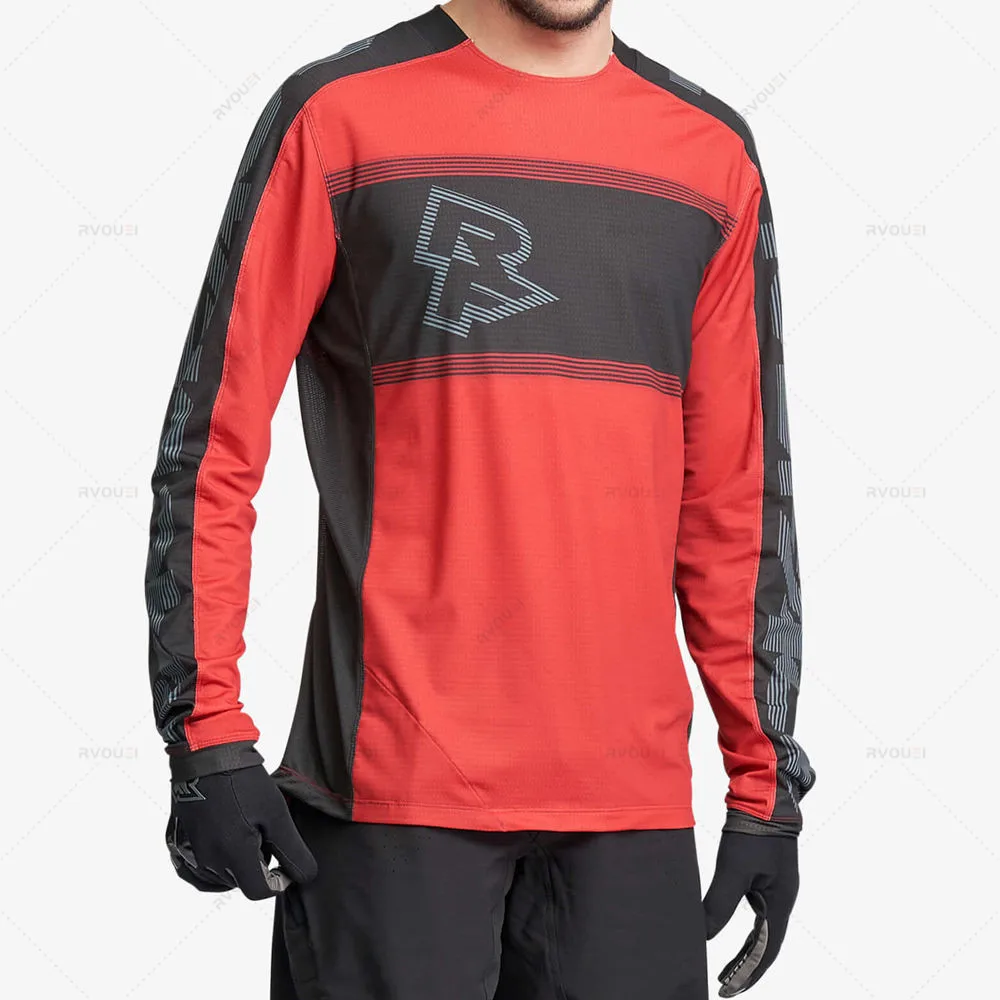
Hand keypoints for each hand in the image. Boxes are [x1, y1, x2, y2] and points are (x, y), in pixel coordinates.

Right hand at [166, 764, 317, 899]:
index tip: (286, 864)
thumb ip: (292, 851)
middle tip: (266, 834)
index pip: (259, 891)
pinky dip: (213, 869)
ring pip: (221, 877)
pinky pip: (196, 873)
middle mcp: (208, 861)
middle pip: (241, 882)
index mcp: (233, 855)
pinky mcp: (177, 844)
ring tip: (246, 832)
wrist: (208, 755)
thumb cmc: (244, 782)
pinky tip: (224, 851)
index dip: (279, 881)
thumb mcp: (278, 815)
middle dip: (259, 866)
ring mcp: (189, 854)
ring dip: (237, 864)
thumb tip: (303, 876)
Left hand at [703, 831, 798, 995]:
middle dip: (745, 966)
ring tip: (725, 967)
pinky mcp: (763, 875)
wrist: (764, 795)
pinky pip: (755, 910)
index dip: (748, 972)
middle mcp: (781, 899)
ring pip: (760, 929)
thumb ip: (719, 904)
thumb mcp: (733, 869)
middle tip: (724, 984)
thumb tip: (702, 933)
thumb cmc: (753, 831)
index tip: (729, 988)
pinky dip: (742, 926)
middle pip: (765, 944)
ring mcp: (774, 887)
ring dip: (744, 949)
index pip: (765, 950)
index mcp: (781, 902)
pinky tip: (725, 926)